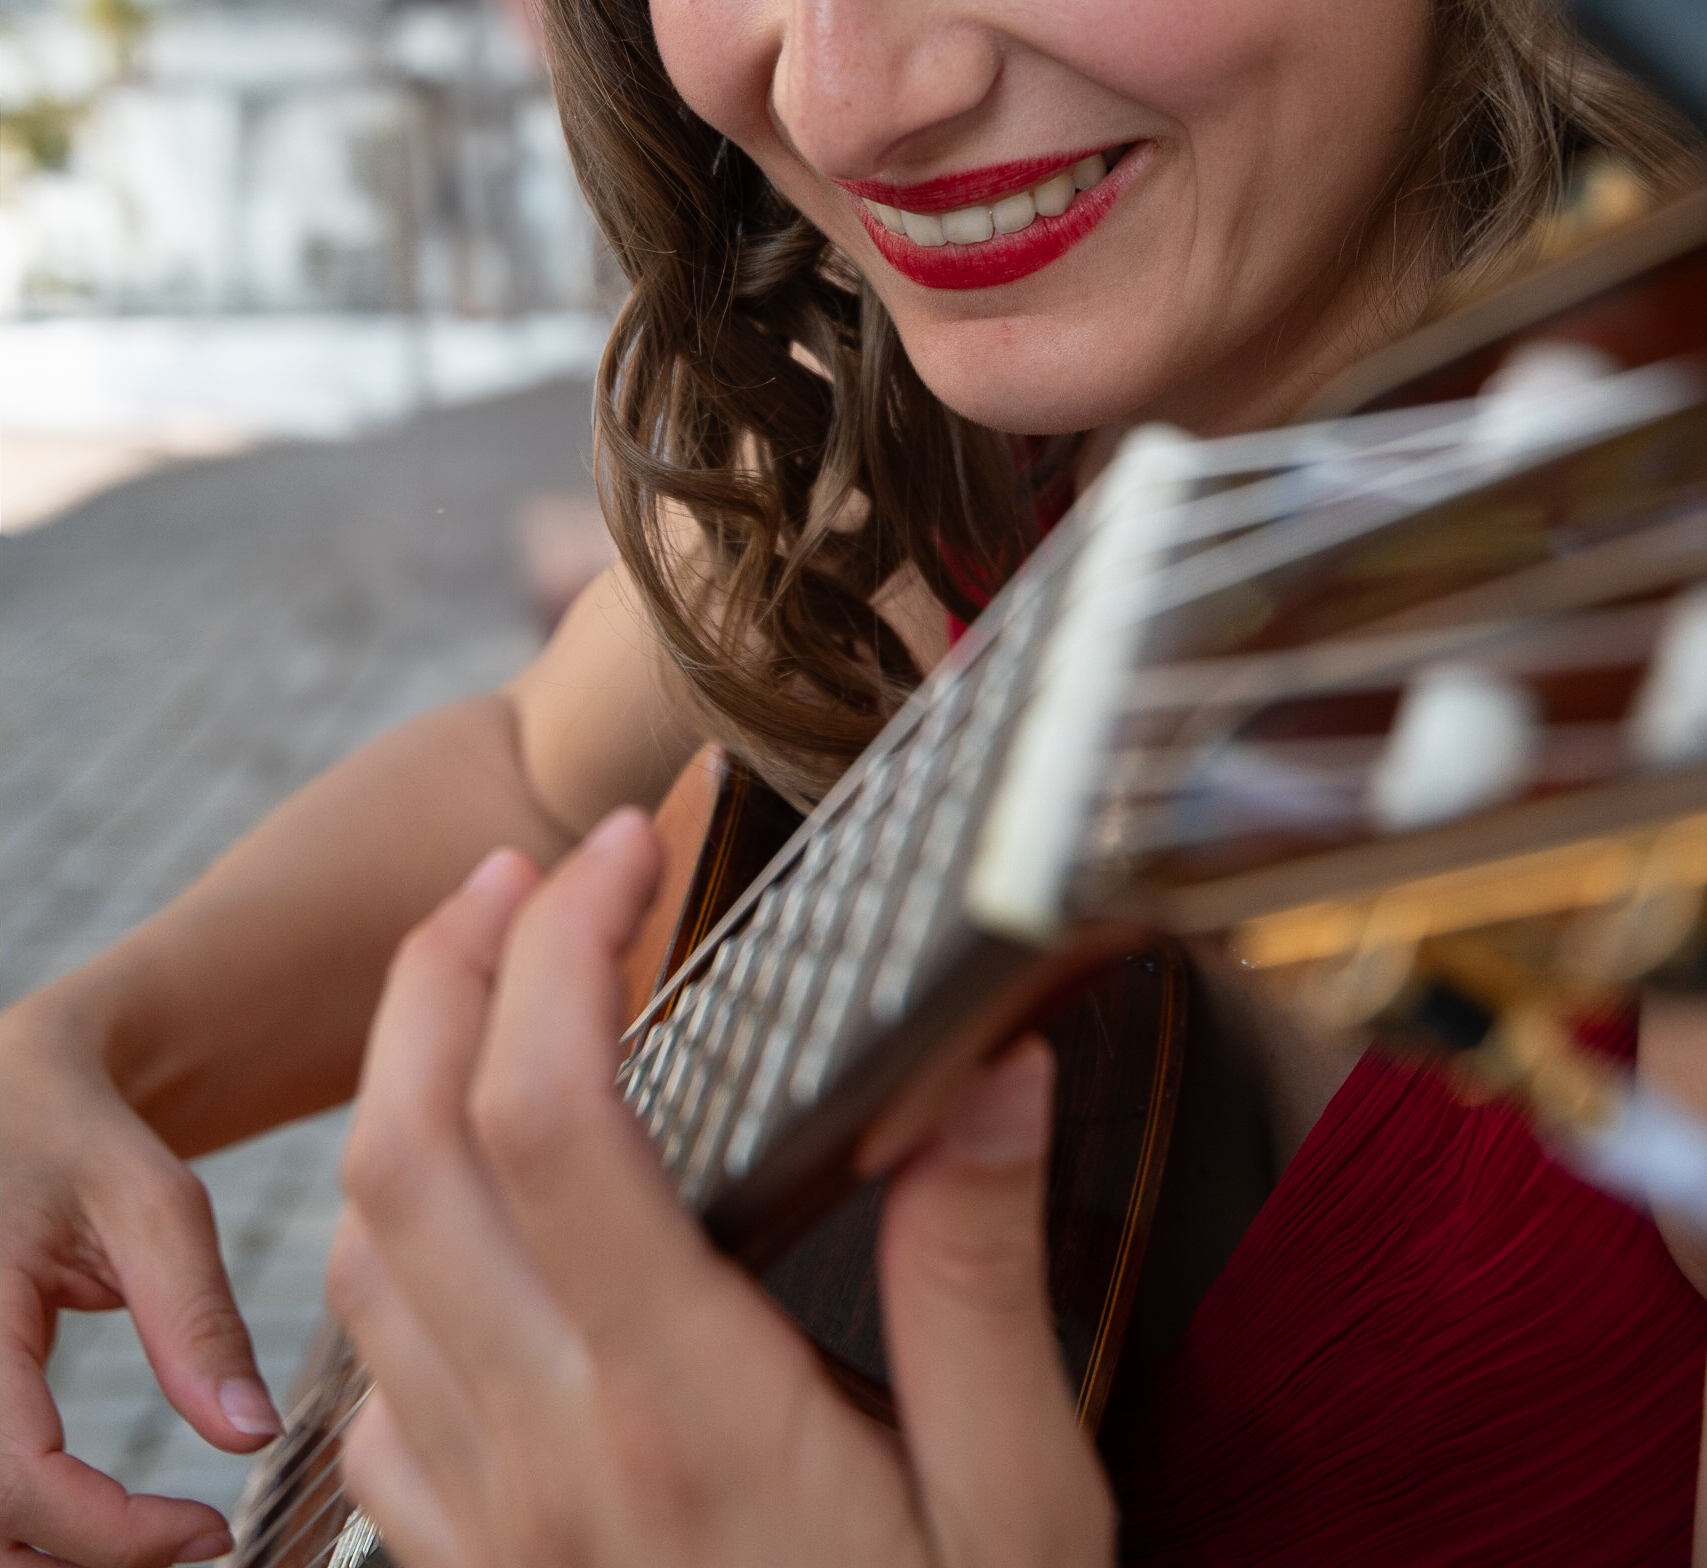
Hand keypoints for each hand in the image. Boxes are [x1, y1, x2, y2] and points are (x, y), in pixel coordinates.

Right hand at [0, 1006, 279, 1567]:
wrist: (17, 1094)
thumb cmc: (83, 1136)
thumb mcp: (154, 1204)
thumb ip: (197, 1319)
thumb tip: (252, 1437)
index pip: (18, 1480)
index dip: (113, 1535)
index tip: (210, 1532)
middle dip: (86, 1560)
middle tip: (191, 1545)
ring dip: (59, 1556)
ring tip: (161, 1538)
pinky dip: (38, 1528)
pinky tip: (108, 1520)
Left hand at [330, 817, 1116, 1567]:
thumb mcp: (1024, 1510)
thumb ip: (981, 1280)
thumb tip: (986, 1064)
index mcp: (689, 1413)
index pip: (558, 1116)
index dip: (566, 946)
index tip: (627, 846)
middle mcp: (550, 1456)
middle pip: (409, 1155)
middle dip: (436, 973)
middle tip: (514, 870)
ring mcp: (488, 1525)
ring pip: (360, 1256)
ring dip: (396, 1088)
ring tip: (480, 987)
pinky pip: (369, 1382)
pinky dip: (386, 1243)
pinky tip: (464, 1204)